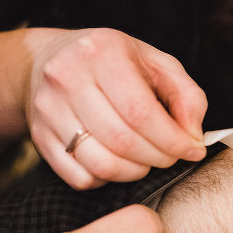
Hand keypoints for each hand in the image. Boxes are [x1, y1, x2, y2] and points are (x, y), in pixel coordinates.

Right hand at [25, 27, 208, 189]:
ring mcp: (47, 110)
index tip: (193, 150)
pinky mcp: (39, 138)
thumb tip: (193, 137)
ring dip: (135, 173)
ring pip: (100, 164)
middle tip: (172, 157)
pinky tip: (118, 164)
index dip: (173, 140)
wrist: (46, 60)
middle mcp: (67, 78)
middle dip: (158, 158)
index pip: (141, 112)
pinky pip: (79, 177)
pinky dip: (107, 180)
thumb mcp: (156, 63)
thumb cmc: (113, 63)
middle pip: (122, 140)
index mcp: (100, 52)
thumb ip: (187, 96)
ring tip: (147, 161)